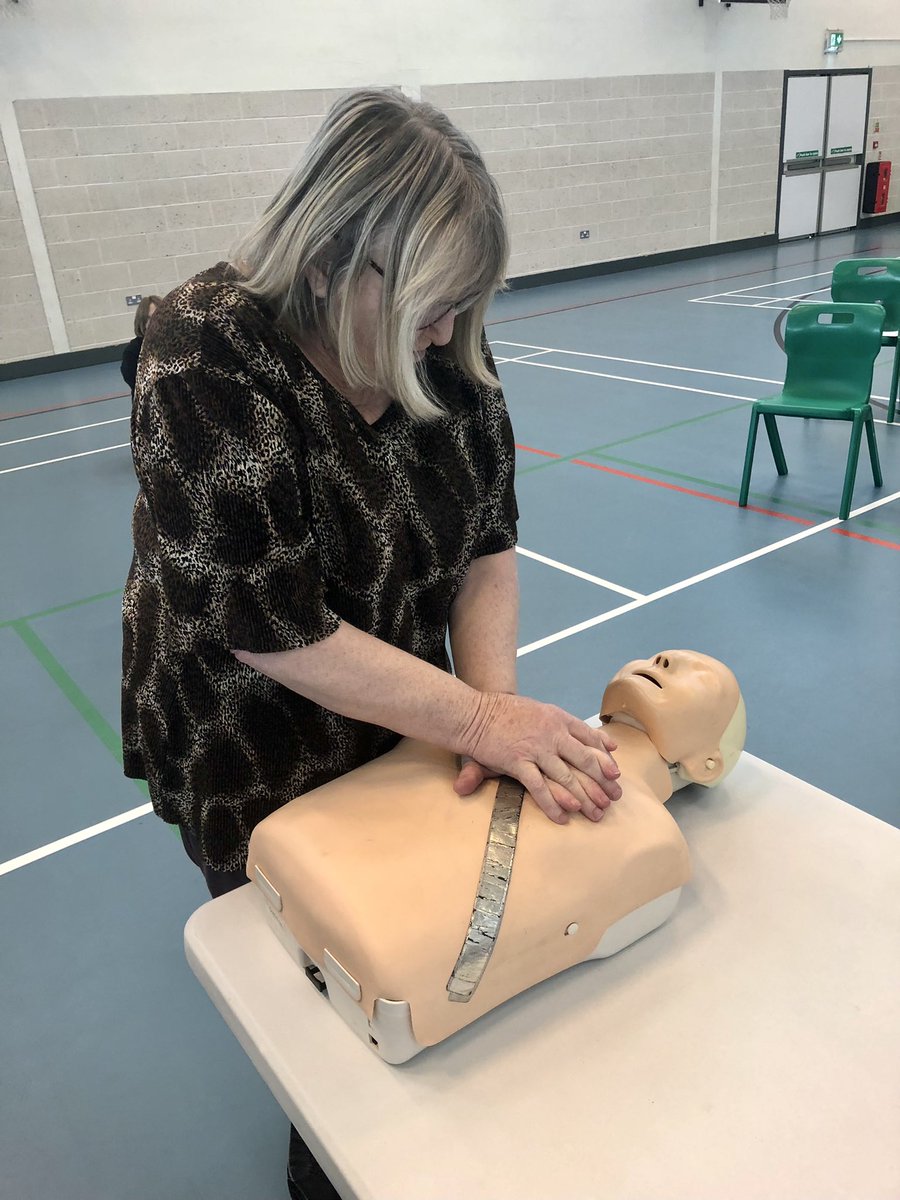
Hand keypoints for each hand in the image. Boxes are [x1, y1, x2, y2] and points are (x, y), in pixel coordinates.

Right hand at [457, 693, 621, 823]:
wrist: (475, 713)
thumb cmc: (507, 712)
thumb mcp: (542, 711)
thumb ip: (570, 726)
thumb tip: (605, 742)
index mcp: (558, 718)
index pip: (589, 738)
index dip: (604, 757)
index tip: (615, 773)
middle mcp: (552, 733)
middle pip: (584, 760)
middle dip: (602, 781)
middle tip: (614, 797)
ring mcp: (536, 748)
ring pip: (566, 777)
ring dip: (583, 797)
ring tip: (595, 813)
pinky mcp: (517, 762)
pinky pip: (539, 788)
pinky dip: (552, 804)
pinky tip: (563, 817)